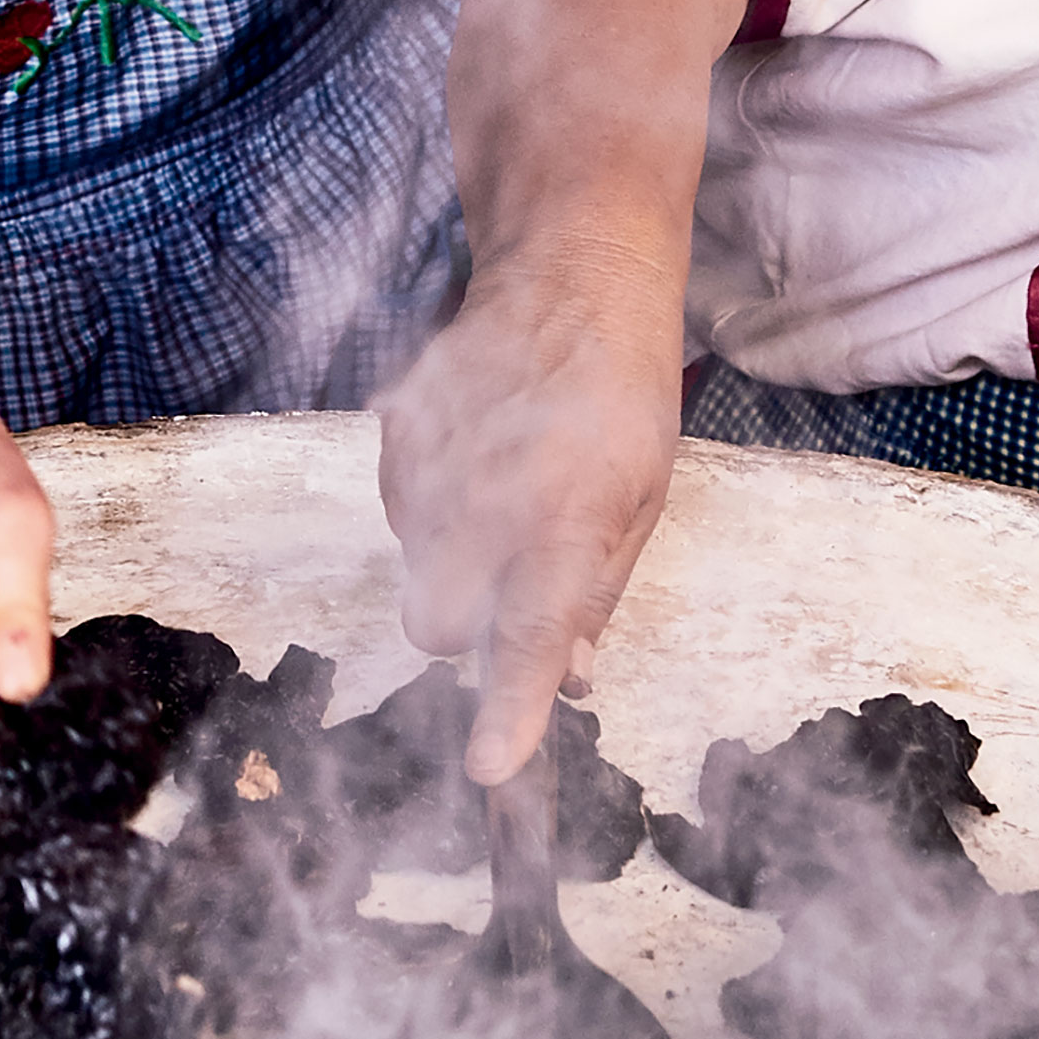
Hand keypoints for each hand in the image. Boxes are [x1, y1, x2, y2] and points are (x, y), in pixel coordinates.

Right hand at [381, 251, 685, 788]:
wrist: (569, 272)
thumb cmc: (621, 392)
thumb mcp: (642, 498)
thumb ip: (597, 591)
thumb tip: (570, 676)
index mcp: (565, 519)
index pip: (531, 637)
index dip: (511, 709)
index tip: (491, 765)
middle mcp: (489, 497)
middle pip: (436, 626)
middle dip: (465, 629)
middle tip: (511, 585)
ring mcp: (432, 462)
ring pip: (413, 569)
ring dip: (451, 562)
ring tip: (506, 492)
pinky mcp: (396, 431)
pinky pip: (400, 511)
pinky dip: (432, 509)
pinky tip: (477, 458)